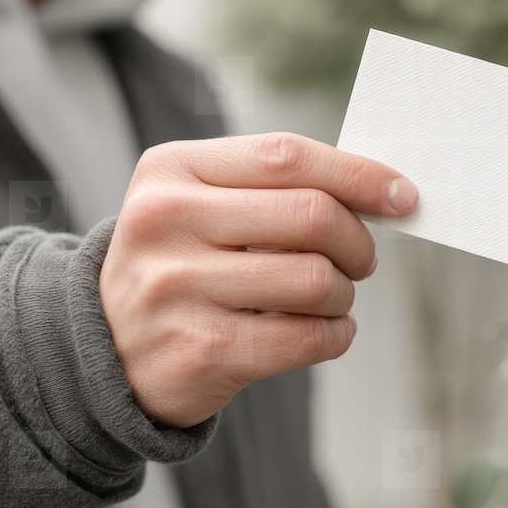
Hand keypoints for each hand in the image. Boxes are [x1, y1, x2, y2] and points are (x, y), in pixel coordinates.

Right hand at [98, 133, 418, 427]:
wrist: (104, 352)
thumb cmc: (180, 265)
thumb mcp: (199, 205)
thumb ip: (273, 187)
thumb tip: (383, 192)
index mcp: (171, 170)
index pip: (287, 155)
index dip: (359, 174)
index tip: (404, 196)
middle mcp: (165, 221)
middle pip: (312, 215)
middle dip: (359, 242)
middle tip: (362, 261)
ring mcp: (177, 287)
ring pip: (317, 280)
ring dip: (344, 295)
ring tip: (330, 299)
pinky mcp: (200, 351)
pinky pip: (307, 338)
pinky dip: (336, 336)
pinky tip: (324, 332)